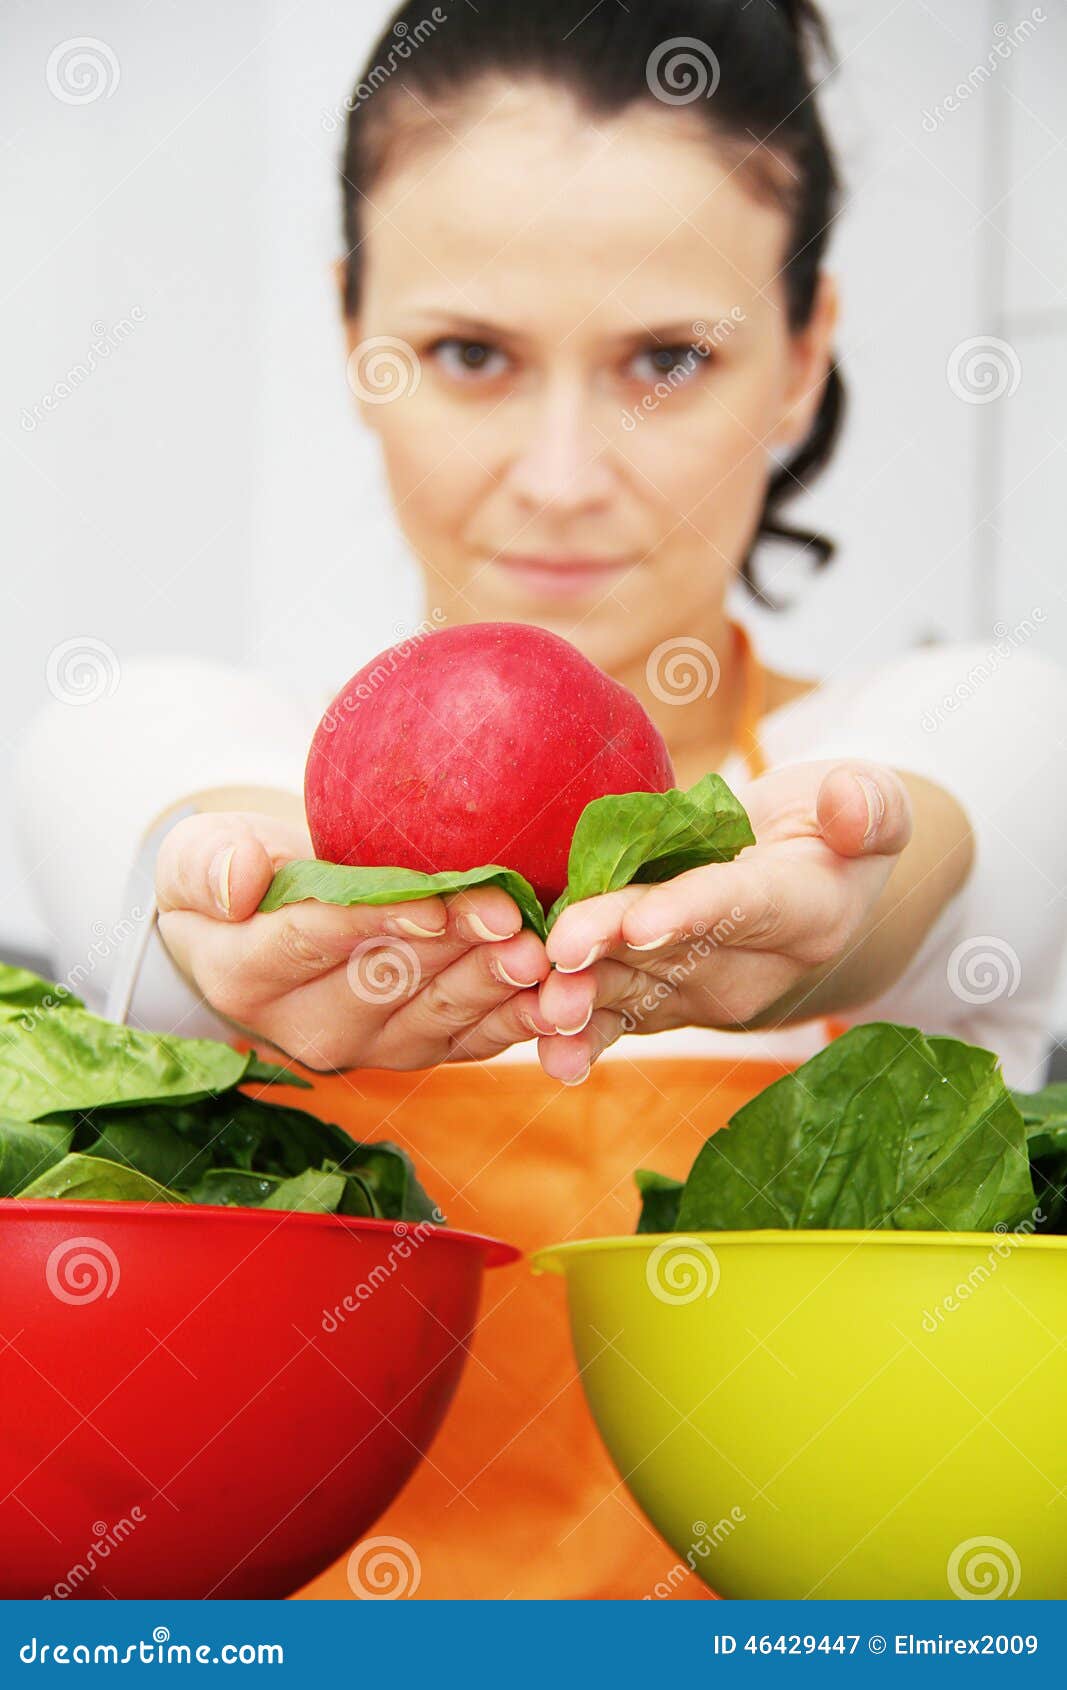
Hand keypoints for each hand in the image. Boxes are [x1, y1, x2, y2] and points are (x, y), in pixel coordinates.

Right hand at [156, 811, 553, 1070]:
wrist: (272, 918)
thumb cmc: (239, 877)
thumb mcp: (198, 855)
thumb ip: (209, 865)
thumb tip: (239, 883)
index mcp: (245, 977)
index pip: (315, 942)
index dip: (378, 921)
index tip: (433, 902)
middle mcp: (304, 1027)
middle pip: (387, 980)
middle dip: (452, 947)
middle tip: (509, 917)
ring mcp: (365, 1047)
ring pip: (435, 1015)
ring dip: (491, 985)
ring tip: (537, 952)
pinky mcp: (415, 1050)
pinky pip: (468, 1041)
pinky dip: (512, 1021)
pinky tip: (552, 997)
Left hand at [535, 761, 912, 1083]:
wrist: (807, 887)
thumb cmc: (834, 831)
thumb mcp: (872, 802)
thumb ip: (868, 805)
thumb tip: (846, 804)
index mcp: (806, 912)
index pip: (743, 907)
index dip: (692, 912)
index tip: (645, 922)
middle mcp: (754, 968)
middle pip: (672, 952)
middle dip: (612, 952)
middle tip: (561, 952)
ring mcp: (703, 992)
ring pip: (634, 989)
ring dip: (584, 1001)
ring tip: (536, 1007)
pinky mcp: (663, 1000)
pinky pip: (619, 1018)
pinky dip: (580, 1035)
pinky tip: (542, 1049)